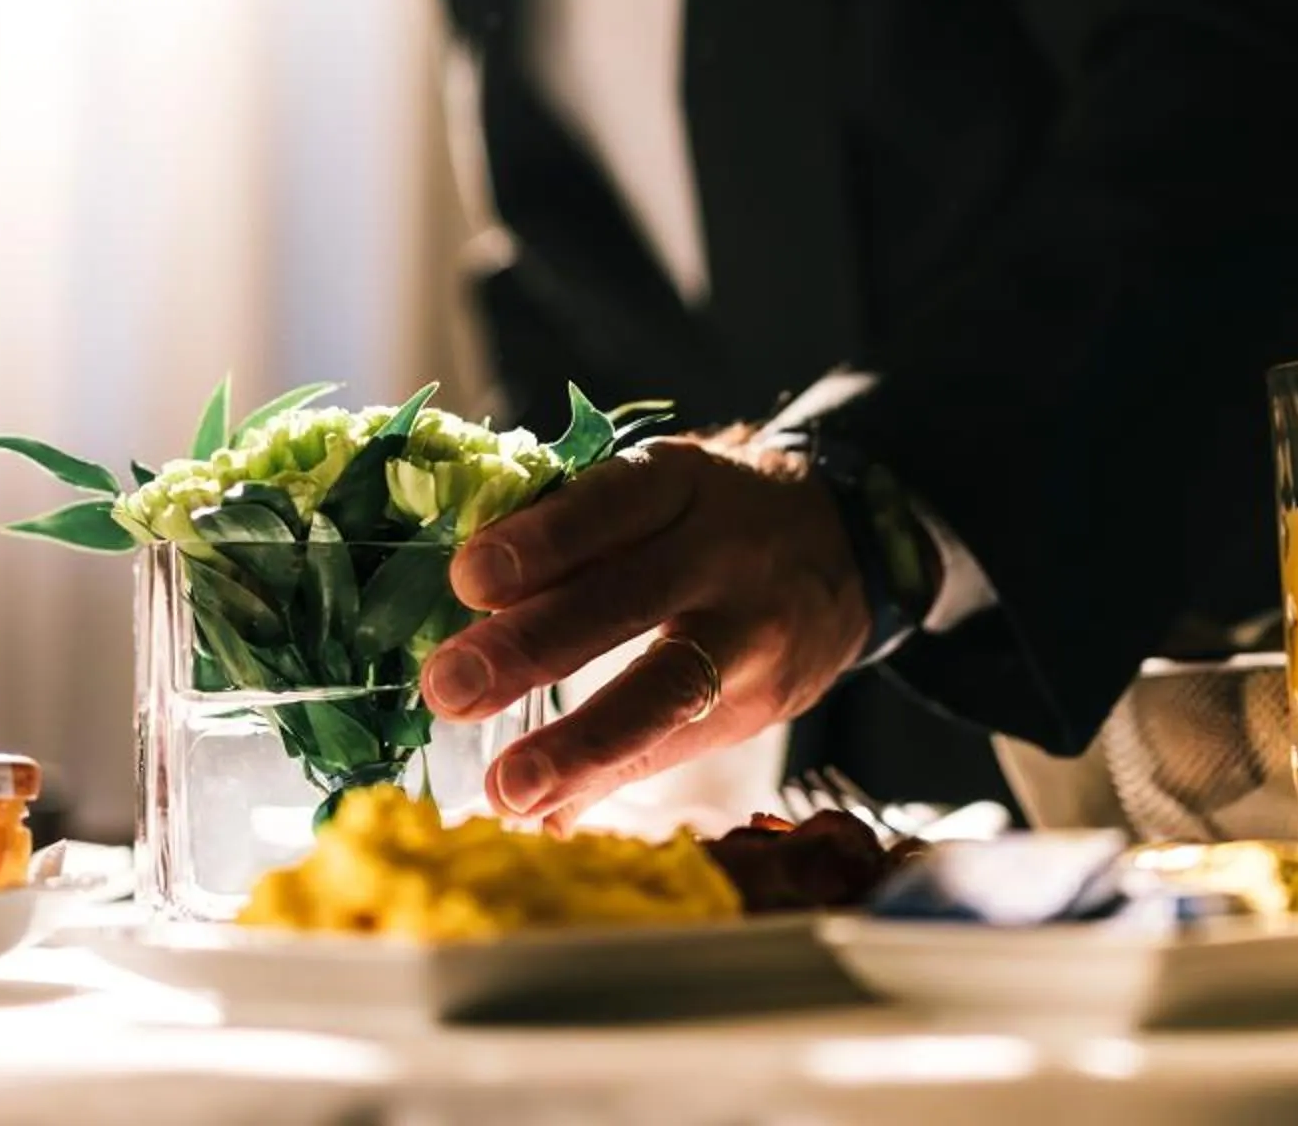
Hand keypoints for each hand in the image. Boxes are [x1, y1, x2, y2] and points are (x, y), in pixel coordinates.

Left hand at [419, 434, 869, 827]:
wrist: (849, 544)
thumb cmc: (708, 514)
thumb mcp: (661, 491)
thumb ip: (577, 534)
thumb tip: (463, 590)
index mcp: (681, 482)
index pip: (611, 502)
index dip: (543, 540)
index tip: (468, 578)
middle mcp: (723, 551)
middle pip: (630, 598)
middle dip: (534, 646)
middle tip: (448, 687)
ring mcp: (752, 629)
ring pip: (668, 688)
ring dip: (579, 744)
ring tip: (507, 789)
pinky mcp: (768, 698)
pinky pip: (681, 745)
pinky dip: (609, 781)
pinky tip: (548, 815)